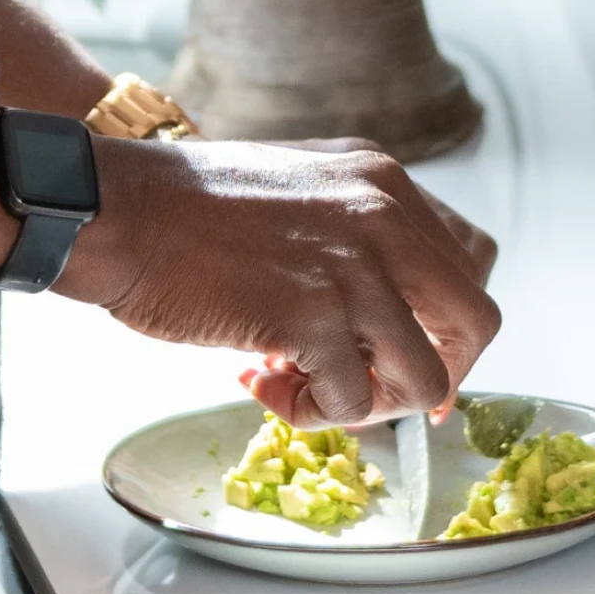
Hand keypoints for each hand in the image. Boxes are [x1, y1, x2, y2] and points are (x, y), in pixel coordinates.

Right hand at [57, 138, 501, 428]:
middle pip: (476, 321)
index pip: (473, 259)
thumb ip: (356, 230)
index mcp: (386, 182)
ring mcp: (355, 266)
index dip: (450, 318)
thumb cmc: (188, 207)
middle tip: (378, 389)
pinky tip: (262, 381)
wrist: (118, 207)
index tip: (415, 348)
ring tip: (307, 385)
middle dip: (436, 372)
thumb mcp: (302, 186)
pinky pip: (351, 400)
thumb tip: (386, 307)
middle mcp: (386, 217)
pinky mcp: (314, 315)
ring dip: (371, 402)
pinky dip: (311, 411)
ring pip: (426, 377)